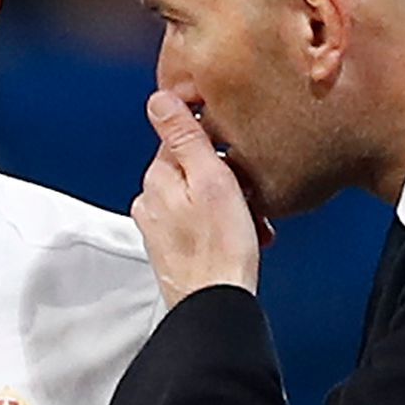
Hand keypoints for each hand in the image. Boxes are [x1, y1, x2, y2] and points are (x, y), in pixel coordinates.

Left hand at [132, 91, 265, 308]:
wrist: (214, 305)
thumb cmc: (220, 249)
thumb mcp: (211, 180)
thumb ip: (184, 137)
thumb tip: (160, 99)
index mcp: (158, 177)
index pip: (182, 135)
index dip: (215, 139)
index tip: (237, 149)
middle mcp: (151, 200)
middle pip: (195, 167)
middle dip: (228, 176)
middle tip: (252, 193)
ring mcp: (159, 226)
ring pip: (201, 196)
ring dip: (231, 202)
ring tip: (253, 220)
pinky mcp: (172, 247)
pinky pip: (201, 222)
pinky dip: (224, 224)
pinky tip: (244, 235)